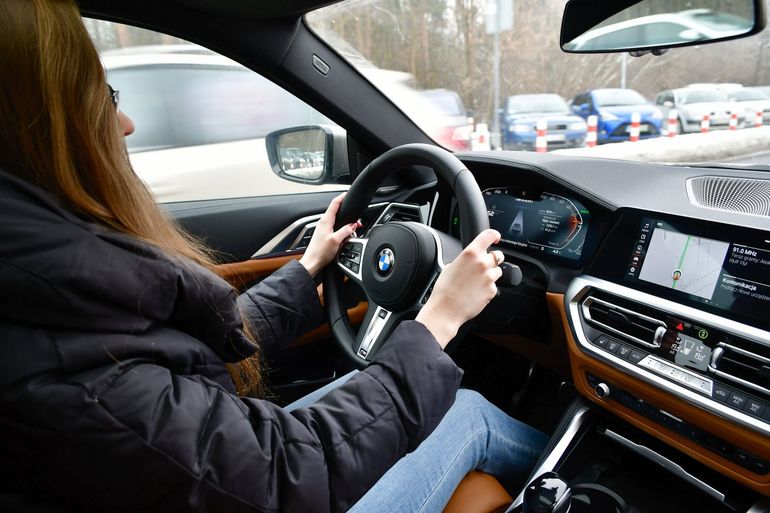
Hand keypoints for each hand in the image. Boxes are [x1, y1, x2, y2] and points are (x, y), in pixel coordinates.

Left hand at [299, 193, 361, 277]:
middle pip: (337, 212)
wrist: (312, 262)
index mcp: (325, 221)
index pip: (334, 204)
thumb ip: (345, 231)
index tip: (347, 194)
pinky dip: (342, 230)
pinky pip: (336, 228)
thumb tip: (353, 225)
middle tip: (357, 221)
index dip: (341, 197)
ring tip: (354, 229)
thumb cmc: (320, 252)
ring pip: (337, 221)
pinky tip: (346, 236)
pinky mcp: (324, 235)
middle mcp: (323, 223)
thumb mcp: (336, 240)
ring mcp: (323, 229)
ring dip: (346, 224)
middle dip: (348, 214)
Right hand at [415, 229, 502, 347]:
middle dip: (493, 259)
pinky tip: (476, 293)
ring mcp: (489, 277)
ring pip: (497, 271)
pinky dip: (487, 288)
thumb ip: (463, 260)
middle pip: (497, 255)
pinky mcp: (492, 290)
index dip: (494, 235)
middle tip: (485, 265)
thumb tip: (468, 261)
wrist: (446, 309)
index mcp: (470, 254)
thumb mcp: (449, 267)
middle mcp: (482, 263)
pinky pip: (494, 286)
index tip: (496, 237)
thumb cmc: (444, 290)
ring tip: (477, 282)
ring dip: (490, 274)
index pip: (488, 236)